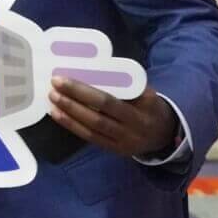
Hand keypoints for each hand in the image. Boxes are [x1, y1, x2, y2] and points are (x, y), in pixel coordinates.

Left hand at [48, 78, 178, 158]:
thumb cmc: (149, 105)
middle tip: (55, 83)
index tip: (67, 77)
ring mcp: (125, 141)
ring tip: (53, 98)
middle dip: (75, 97)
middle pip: (101, 111)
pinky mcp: (115, 150)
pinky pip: (91, 138)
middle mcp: (135, 126)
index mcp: (144, 107)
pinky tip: (58, 115)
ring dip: (70, 112)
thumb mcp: (145, 92)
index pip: (112, 99)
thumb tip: (90, 67)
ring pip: (94, 126)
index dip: (87, 90)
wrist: (165, 134)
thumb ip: (123, 83)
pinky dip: (73, 126)